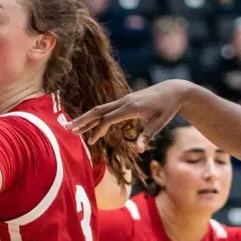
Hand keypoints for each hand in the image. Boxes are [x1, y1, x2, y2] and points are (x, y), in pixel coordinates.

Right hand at [66, 80, 192, 149]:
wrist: (172, 90)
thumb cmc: (167, 108)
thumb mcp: (160, 123)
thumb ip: (147, 136)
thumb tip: (140, 150)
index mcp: (131, 108)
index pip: (108, 119)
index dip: (98, 130)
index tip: (91, 141)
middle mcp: (123, 102)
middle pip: (97, 111)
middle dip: (82, 120)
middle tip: (67, 128)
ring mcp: (122, 101)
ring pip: (99, 110)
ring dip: (85, 119)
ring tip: (71, 127)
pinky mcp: (123, 102)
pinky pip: (105, 110)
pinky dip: (94, 117)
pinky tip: (88, 125)